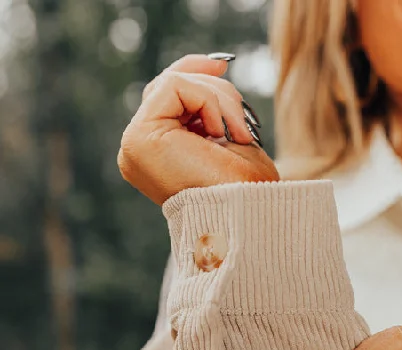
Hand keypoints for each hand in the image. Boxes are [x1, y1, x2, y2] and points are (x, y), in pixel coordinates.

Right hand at [118, 54, 278, 204]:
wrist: (246, 215)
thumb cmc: (246, 189)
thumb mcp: (232, 135)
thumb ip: (212, 104)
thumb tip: (214, 63)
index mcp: (159, 154)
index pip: (167, 96)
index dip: (195, 72)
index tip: (223, 63)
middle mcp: (140, 150)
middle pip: (168, 85)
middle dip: (212, 87)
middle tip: (242, 118)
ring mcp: (135, 144)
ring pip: (173, 82)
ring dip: (218, 98)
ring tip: (237, 133)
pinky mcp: (140, 137)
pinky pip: (175, 86)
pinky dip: (207, 100)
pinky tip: (220, 132)